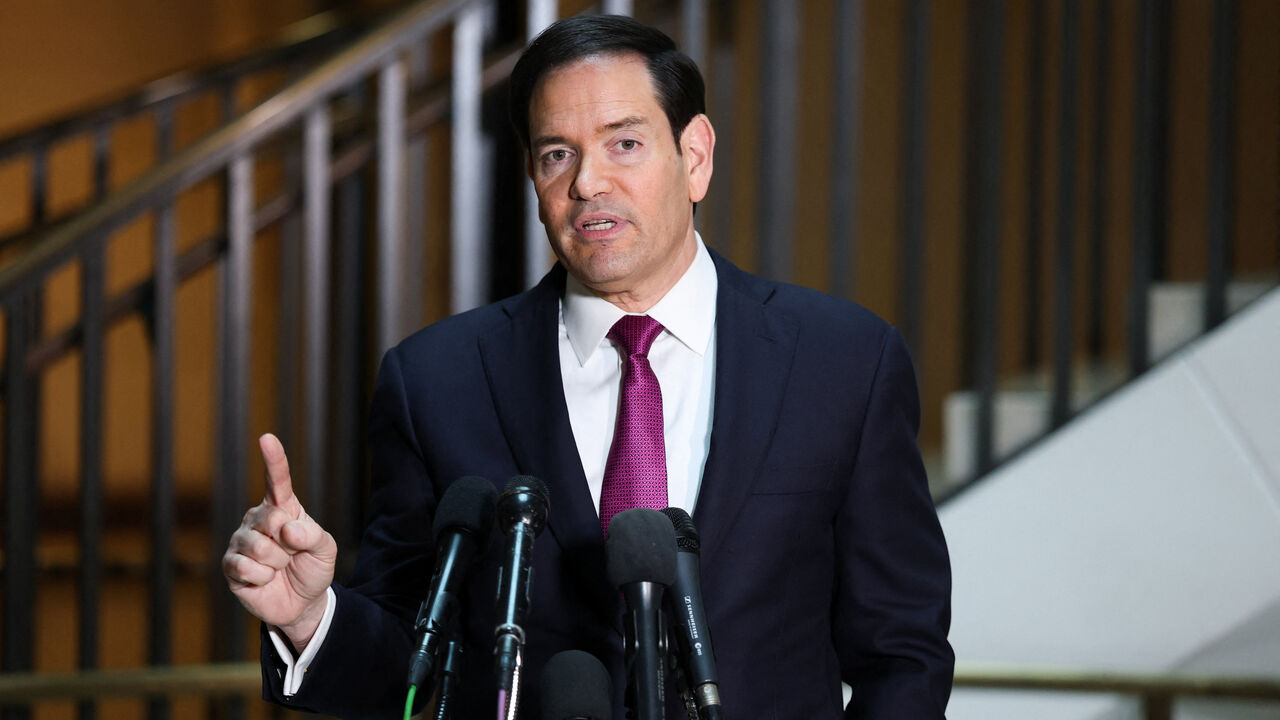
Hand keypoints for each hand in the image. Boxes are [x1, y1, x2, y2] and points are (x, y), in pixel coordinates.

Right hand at [223, 433, 336, 651]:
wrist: (302, 603)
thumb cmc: (312, 568)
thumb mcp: (325, 549)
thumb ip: (312, 535)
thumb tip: (287, 529)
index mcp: (283, 508)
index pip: (277, 480)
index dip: (273, 459)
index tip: (267, 438)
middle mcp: (257, 519)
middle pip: (271, 519)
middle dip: (288, 543)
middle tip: (291, 555)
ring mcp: (241, 541)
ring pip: (258, 546)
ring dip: (276, 563)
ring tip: (278, 568)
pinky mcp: (230, 565)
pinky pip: (245, 567)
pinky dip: (262, 578)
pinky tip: (264, 580)